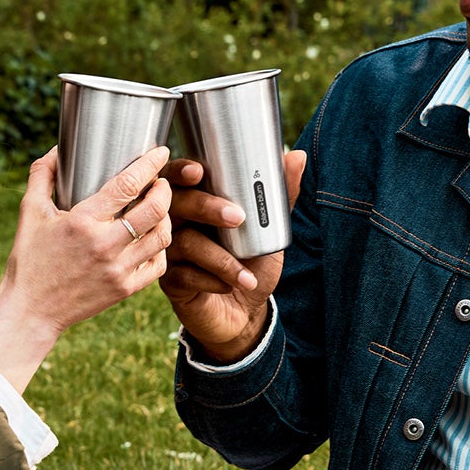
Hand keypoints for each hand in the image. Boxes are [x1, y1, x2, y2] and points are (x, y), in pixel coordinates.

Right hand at [0, 145, 173, 392]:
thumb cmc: (29, 259)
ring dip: (167, 217)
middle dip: (165, 189)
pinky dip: (161, 248)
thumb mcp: (29, 212)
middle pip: (155, 209)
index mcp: (82, 222)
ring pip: (162, 237)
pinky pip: (158, 265)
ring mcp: (118, 270)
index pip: (128, 184)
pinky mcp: (125, 290)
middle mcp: (105, 245)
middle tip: (161, 182)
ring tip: (159, 208)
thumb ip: (42, 175)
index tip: (159, 152)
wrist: (31, 311)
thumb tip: (56, 148)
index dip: (150, 163)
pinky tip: (153, 239)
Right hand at [161, 149, 305, 362]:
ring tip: (247, 274)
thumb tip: (297, 157)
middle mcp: (178, 224)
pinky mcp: (171, 282)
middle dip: (205, 207)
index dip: (181, 171)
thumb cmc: (251, 264)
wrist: (245, 312)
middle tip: (236, 217)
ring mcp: (171, 253)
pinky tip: (229, 287)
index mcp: (196, 204)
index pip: (178, 179)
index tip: (198, 171)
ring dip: (220, 258)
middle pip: (176, 204)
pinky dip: (211, 280)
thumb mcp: (270, 231)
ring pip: (183, 242)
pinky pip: (184, 275)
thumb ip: (279, 197)